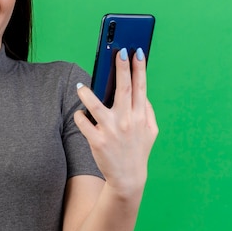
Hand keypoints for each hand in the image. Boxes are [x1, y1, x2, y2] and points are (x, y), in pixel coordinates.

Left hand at [74, 48, 158, 195]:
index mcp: (141, 116)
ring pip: (95, 104)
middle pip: (123, 88)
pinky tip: (80, 113)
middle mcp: (127, 121)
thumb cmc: (138, 151)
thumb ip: (148, 111)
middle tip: (117, 51)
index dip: (140, 68)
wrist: (127, 179)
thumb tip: (141, 92)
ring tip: (81, 86)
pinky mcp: (97, 141)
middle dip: (121, 68)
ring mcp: (111, 130)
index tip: (137, 51)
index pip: (141, 87)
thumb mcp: (151, 132)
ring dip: (87, 93)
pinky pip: (84, 122)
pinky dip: (80, 115)